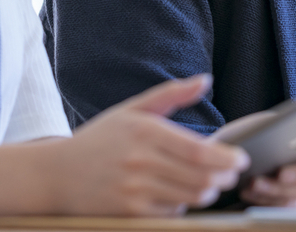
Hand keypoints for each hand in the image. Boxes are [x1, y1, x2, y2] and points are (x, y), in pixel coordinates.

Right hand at [50, 75, 248, 215]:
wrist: (55, 176)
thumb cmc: (99, 140)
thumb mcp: (132, 109)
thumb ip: (171, 94)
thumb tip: (205, 80)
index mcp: (145, 131)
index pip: (198, 151)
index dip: (226, 159)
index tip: (241, 160)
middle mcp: (139, 161)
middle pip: (199, 177)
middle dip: (222, 178)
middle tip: (230, 176)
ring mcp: (133, 190)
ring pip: (188, 198)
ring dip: (204, 193)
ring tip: (208, 186)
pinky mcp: (128, 214)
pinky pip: (168, 215)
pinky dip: (179, 208)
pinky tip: (178, 198)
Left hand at [215, 115, 295, 207]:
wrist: (232, 152)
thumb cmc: (256, 134)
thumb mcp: (268, 122)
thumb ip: (286, 127)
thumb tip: (293, 132)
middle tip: (283, 171)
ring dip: (277, 187)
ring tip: (255, 180)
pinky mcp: (294, 203)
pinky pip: (286, 206)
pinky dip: (266, 197)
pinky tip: (249, 188)